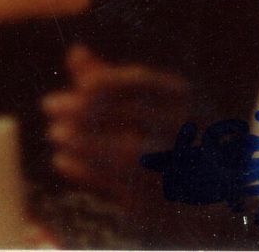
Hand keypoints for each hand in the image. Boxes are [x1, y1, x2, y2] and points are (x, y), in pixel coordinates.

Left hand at [43, 47, 192, 208]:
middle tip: (48, 104)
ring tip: (54, 132)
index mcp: (185, 100)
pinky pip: (122, 189)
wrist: (210, 194)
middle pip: (132, 117)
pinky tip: (62, 160)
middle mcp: (187, 132)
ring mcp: (180, 170)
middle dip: (84, 111)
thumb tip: (75, 52)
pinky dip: (87, 173)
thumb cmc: (169, 133)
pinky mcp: (164, 206)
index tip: (80, 85)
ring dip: (83, 142)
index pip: (145, 82)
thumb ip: (112, 80)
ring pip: (128, 155)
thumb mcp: (151, 103)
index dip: (110, 81)